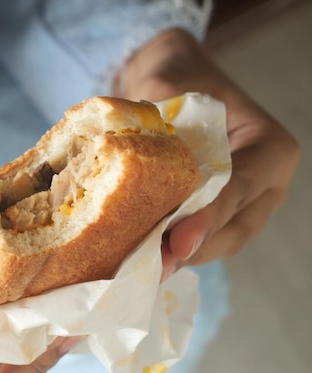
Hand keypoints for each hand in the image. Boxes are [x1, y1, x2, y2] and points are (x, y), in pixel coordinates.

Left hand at [116, 29, 299, 278]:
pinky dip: (170, 248)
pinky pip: (198, 239)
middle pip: (234, 230)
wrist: (173, 80)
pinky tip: (137, 256)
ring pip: (216, 242)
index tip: (176, 240)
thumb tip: (131, 160)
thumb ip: (156, 120)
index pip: (240, 188)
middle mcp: (265, 182)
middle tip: (151, 265)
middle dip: (191, 249)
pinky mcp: (216, 214)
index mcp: (269, 147)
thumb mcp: (169, 87)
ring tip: (139, 266)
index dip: (208, 218)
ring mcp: (244, 203)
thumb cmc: (178, 78)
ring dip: (178, 256)